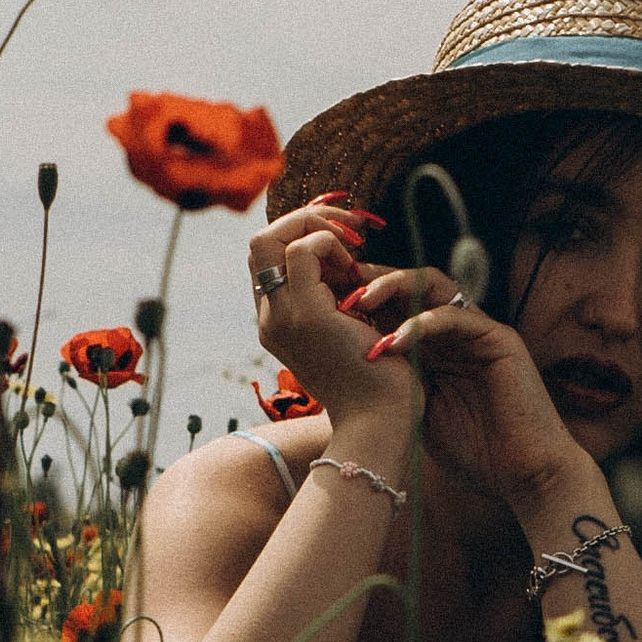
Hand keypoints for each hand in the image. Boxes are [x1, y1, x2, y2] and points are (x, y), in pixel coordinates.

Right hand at [243, 197, 420, 433]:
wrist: (381, 421)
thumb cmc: (377, 380)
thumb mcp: (351, 328)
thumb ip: (338, 297)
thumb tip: (347, 261)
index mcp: (278, 322)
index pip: (269, 258)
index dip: (302, 232)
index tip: (346, 240)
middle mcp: (270, 319)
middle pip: (260, 242)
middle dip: (305, 219)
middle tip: (351, 230)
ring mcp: (281, 318)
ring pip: (270, 239)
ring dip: (317, 226)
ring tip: (354, 246)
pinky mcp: (306, 316)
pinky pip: (303, 251)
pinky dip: (330, 242)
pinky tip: (355, 266)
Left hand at [339, 270, 593, 517]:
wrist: (522, 475)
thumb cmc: (471, 450)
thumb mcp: (416, 410)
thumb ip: (391, 381)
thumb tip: (341, 367)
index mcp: (434, 344)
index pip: (393, 304)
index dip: (358, 299)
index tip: (320, 302)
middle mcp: (455, 330)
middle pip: (409, 285)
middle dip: (370, 282)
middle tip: (336, 289)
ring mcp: (479, 332)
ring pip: (433, 287)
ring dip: (392, 288)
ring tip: (358, 301)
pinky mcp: (500, 341)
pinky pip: (458, 318)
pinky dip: (423, 325)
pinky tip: (393, 342)